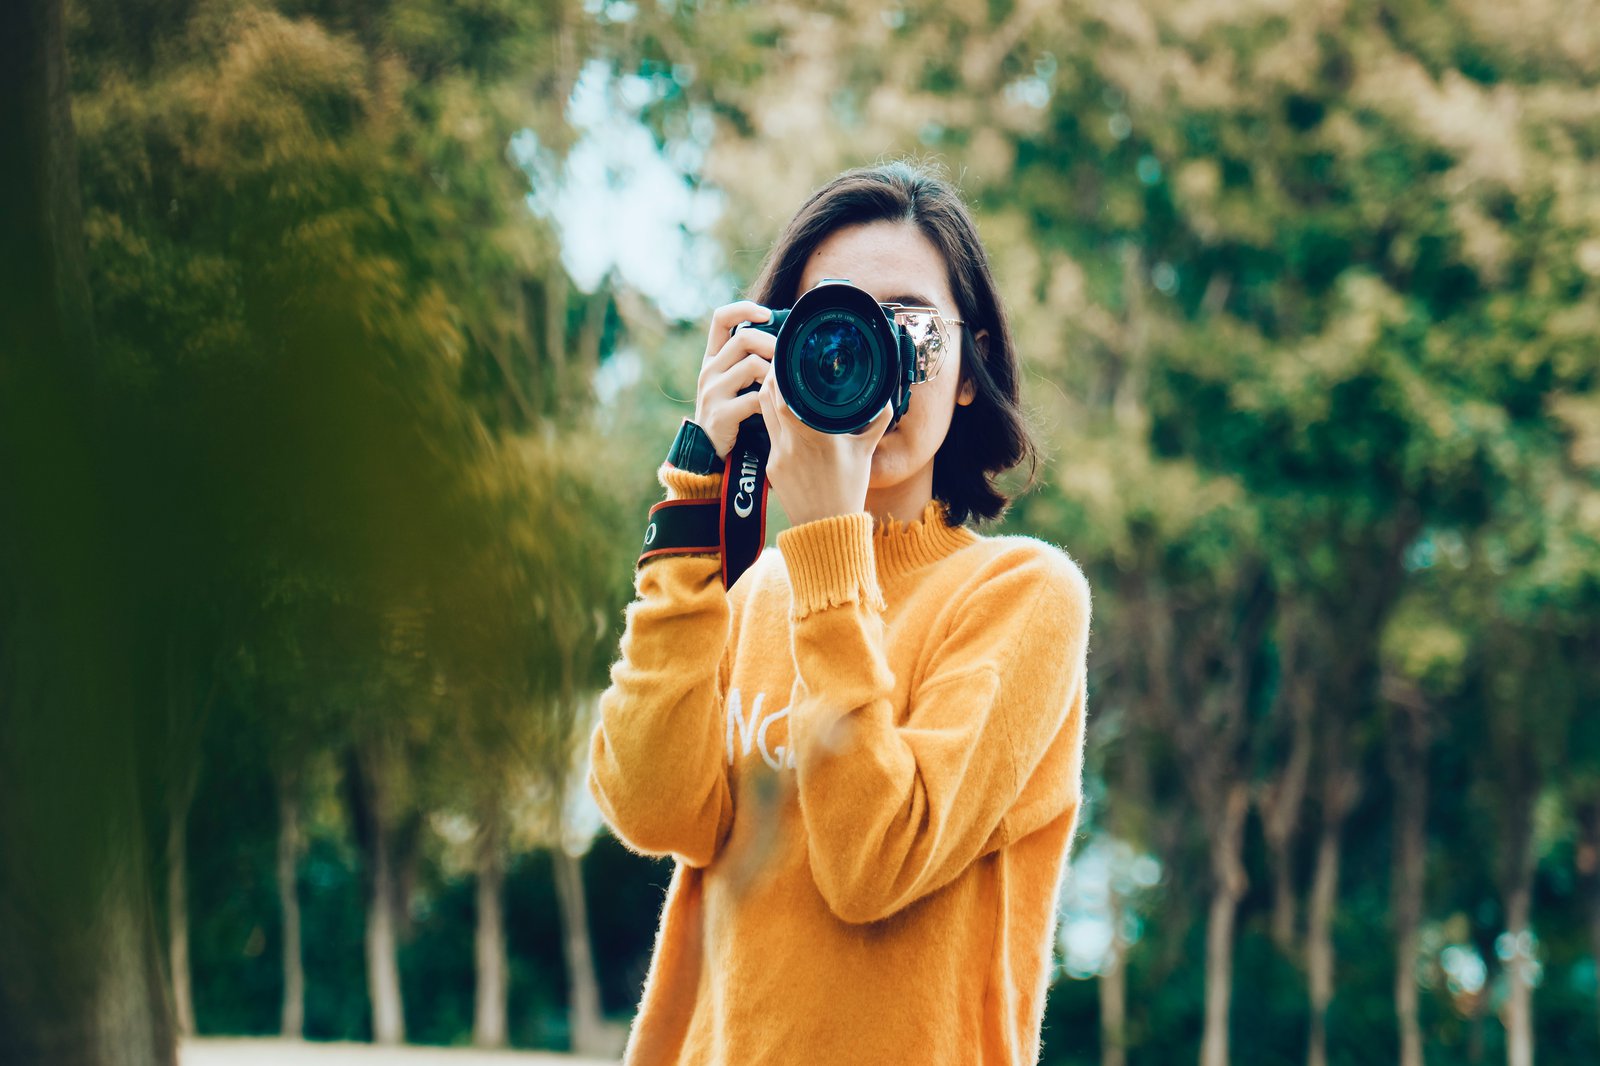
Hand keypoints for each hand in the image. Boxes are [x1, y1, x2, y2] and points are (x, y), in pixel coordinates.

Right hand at [694, 301, 775, 459]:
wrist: (709, 452)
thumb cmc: (732, 412)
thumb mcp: (734, 382)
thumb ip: (749, 360)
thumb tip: (784, 339)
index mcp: (712, 358)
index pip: (721, 318)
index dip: (744, 309)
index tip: (767, 314)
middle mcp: (709, 370)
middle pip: (744, 339)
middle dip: (772, 344)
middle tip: (786, 358)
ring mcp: (712, 392)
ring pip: (753, 365)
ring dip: (774, 374)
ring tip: (781, 386)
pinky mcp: (720, 414)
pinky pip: (754, 398)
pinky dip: (770, 401)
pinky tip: (774, 408)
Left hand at [757, 370, 895, 526]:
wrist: (826, 528)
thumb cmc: (849, 489)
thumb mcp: (866, 452)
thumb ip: (877, 421)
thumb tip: (888, 397)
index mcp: (817, 435)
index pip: (786, 394)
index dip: (781, 372)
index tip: (788, 356)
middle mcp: (792, 443)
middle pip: (767, 397)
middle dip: (770, 376)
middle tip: (780, 361)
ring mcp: (777, 455)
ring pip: (763, 413)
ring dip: (767, 395)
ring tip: (777, 380)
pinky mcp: (769, 467)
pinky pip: (767, 434)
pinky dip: (772, 419)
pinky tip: (780, 413)